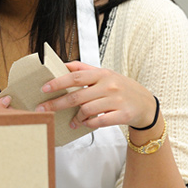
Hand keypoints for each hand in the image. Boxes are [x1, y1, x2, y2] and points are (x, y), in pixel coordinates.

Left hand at [36, 61, 155, 129]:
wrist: (145, 103)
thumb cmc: (120, 87)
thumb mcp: (104, 74)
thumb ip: (83, 69)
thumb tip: (62, 64)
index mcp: (102, 74)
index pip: (76, 77)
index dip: (58, 82)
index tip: (44, 88)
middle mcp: (109, 86)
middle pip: (76, 96)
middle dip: (56, 103)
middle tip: (42, 109)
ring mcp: (116, 101)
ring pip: (86, 110)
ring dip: (76, 117)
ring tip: (73, 120)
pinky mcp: (122, 115)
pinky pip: (99, 122)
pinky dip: (89, 123)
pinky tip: (86, 123)